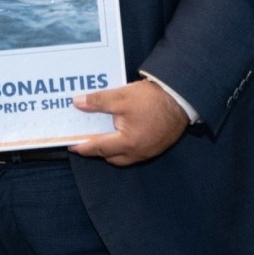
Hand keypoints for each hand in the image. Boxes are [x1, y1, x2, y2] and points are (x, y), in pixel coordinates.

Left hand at [69, 79, 189, 165]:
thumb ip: (98, 101)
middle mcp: (138, 152)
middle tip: (86, 139)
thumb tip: (77, 103)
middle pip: (111, 157)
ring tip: (102, 136)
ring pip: (124, 157)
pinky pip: (135, 152)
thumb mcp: (121, 97)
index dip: (84, 147)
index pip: (99, 147)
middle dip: (97, 150)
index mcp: (128, 143)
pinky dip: (124, 146)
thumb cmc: (152, 99)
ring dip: (111, 150)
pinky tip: (122, 134)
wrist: (182, 99)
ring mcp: (149, 152)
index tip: (72, 146)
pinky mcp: (157, 147)